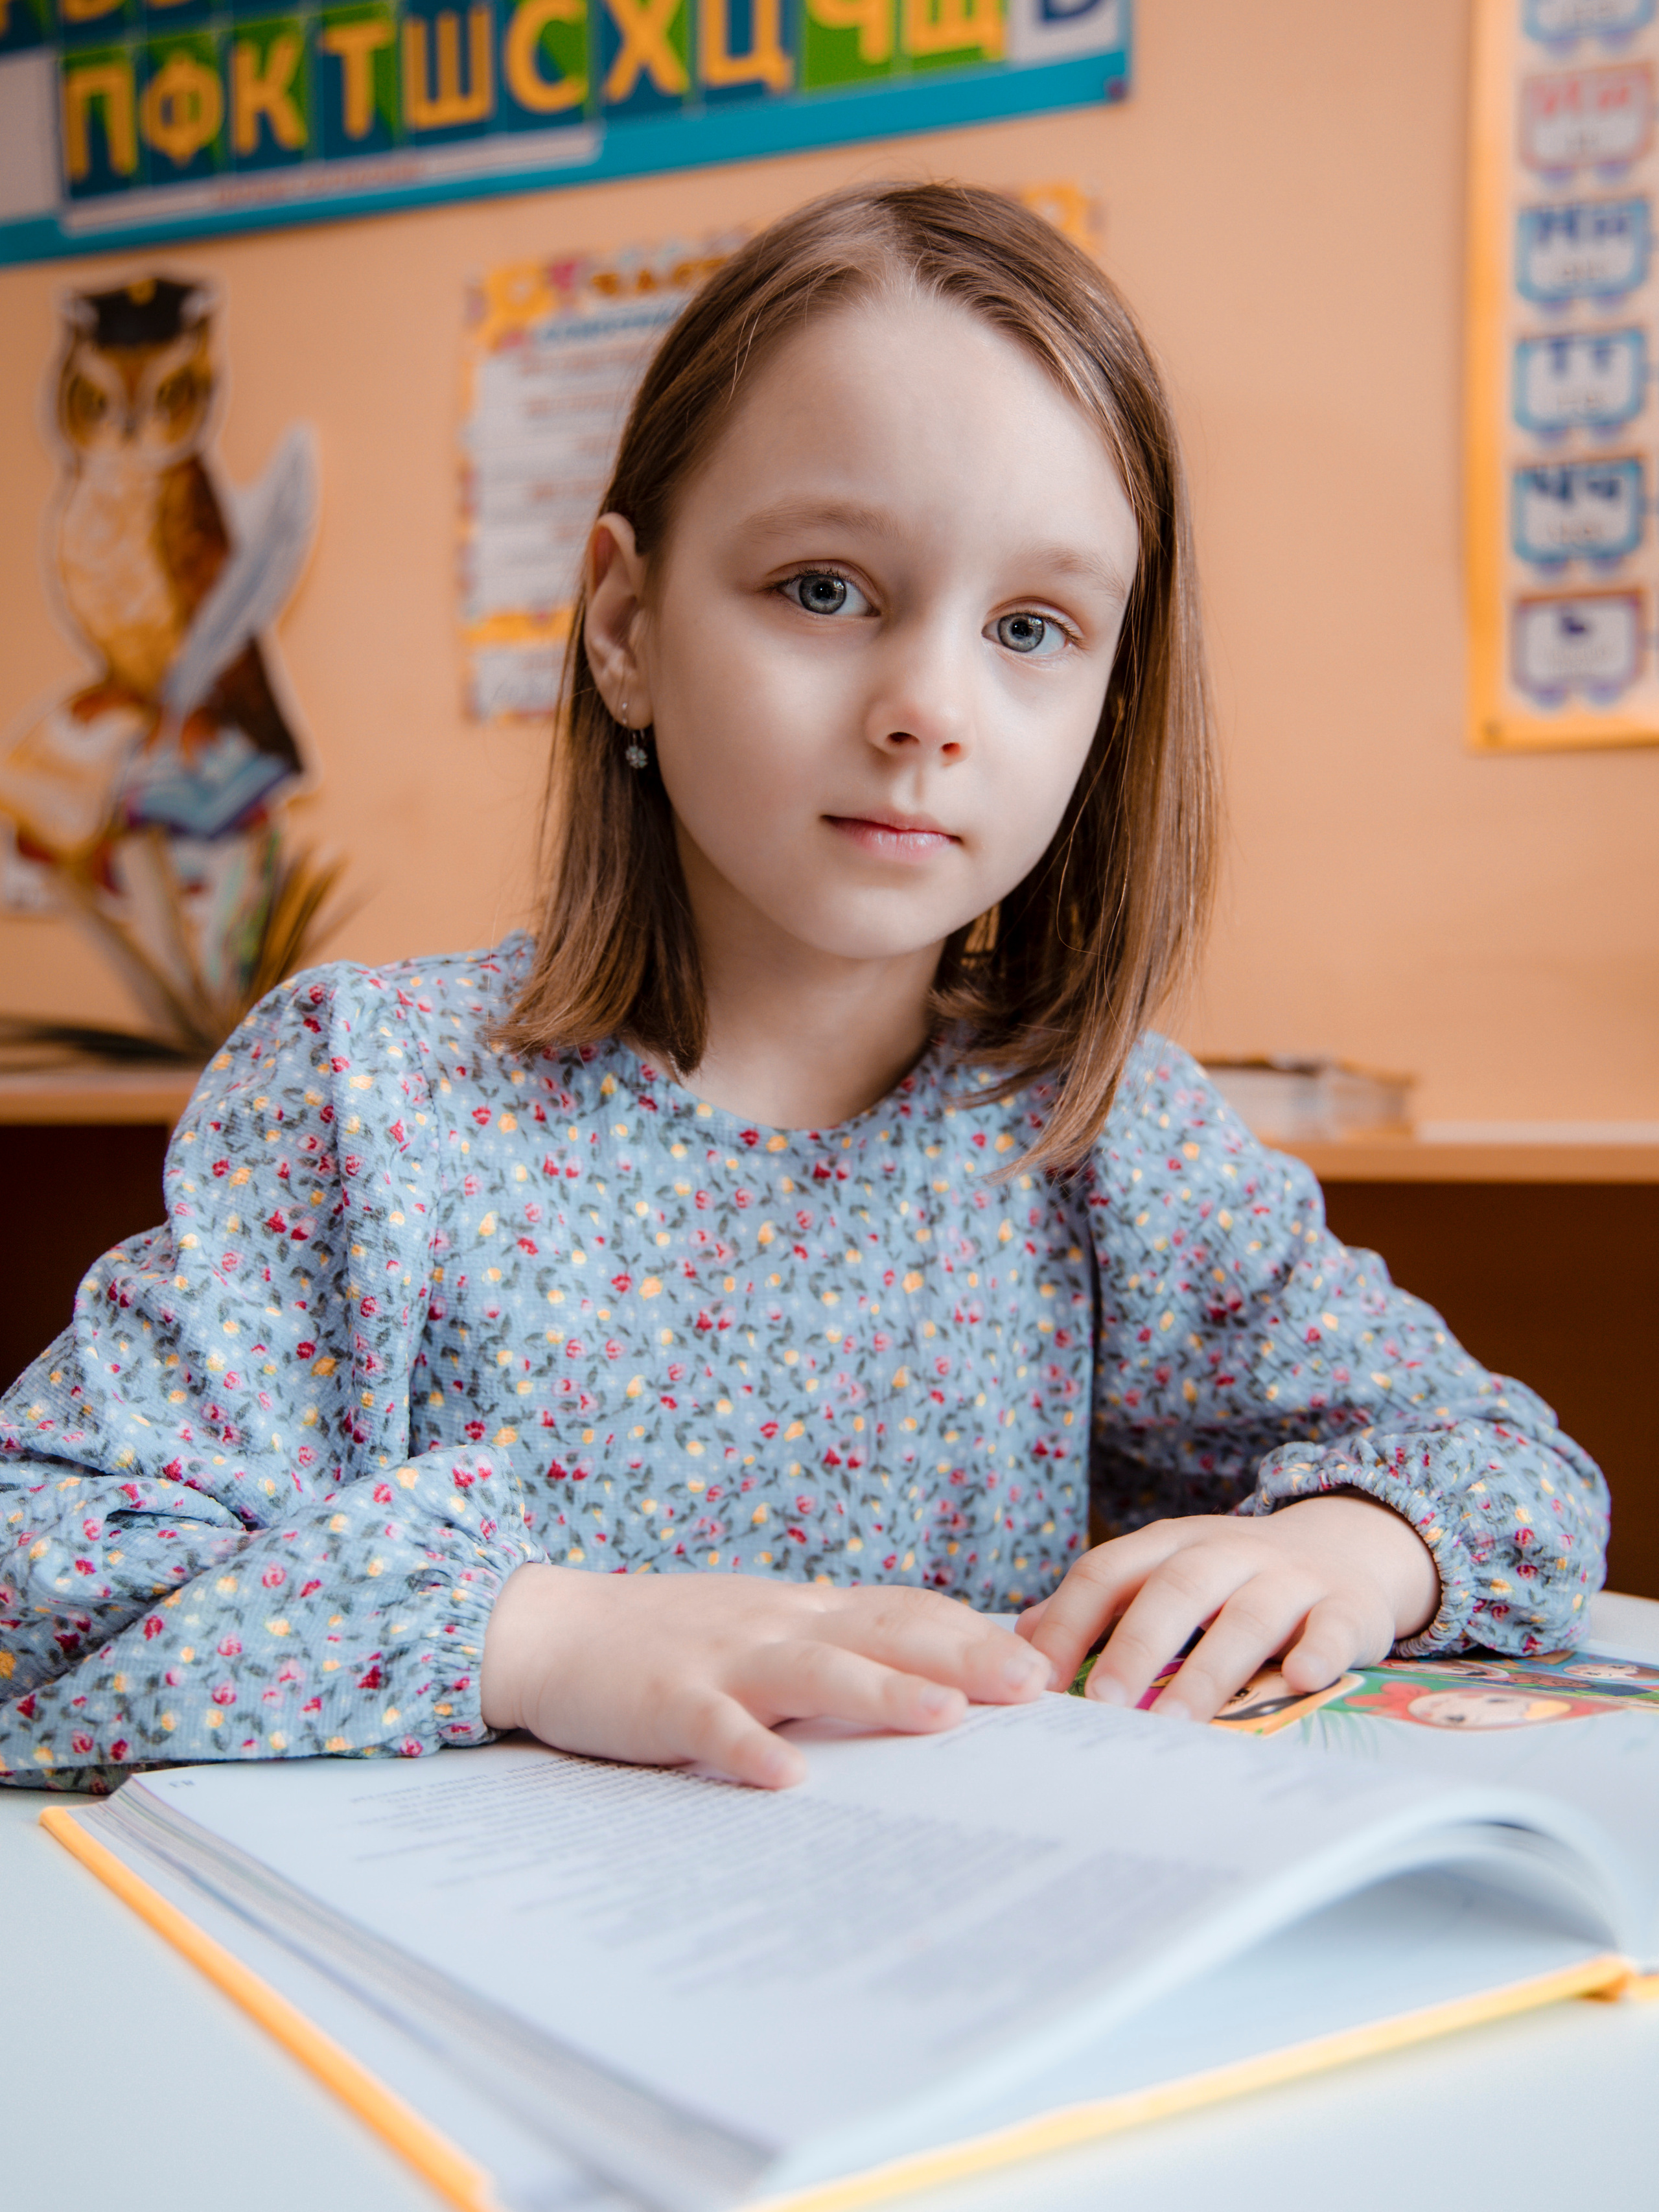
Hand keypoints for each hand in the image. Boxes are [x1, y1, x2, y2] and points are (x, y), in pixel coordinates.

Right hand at [480, 1566, 1053, 1788]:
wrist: (551, 1627)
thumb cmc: (668, 1638)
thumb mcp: (762, 1626)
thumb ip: (835, 1643)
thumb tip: (930, 1676)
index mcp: (803, 1611)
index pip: (904, 1610)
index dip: (974, 1634)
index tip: (1047, 1664)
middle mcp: (777, 1625)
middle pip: (881, 1633)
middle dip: (962, 1658)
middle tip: (1036, 1687)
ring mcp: (722, 1660)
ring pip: (813, 1671)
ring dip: (880, 1692)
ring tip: (943, 1719)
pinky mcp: (666, 1701)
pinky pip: (714, 1727)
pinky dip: (749, 1749)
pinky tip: (786, 1777)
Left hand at [1014, 1493, 1439, 1721]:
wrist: (1347, 1546)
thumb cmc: (1236, 1578)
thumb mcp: (1166, 1572)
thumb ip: (1102, 1601)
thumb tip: (1025, 1638)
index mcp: (1171, 1545)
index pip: (1107, 1572)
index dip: (1071, 1622)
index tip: (1039, 1680)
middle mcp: (1227, 1551)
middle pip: (1175, 1590)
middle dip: (1136, 1646)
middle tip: (1104, 1704)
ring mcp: (1289, 1577)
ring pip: (1248, 1617)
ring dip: (1211, 1670)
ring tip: (1178, 1722)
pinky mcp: (1345, 1607)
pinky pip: (1332, 1627)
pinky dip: (1318, 1652)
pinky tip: (1301, 1681)